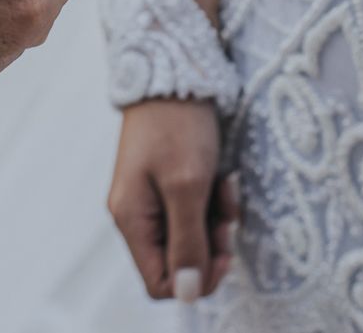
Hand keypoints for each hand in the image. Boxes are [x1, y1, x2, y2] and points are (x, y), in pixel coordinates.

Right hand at [109, 99, 238, 301]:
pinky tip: (224, 178)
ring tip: (228, 189)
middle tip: (230, 220)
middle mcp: (137, 213)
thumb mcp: (188, 186)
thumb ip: (187, 242)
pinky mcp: (168, 180)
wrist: (173, 70)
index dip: (195, 279)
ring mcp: (151, 196)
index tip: (223, 254)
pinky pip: (194, 210)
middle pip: (178, 260)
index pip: (159, 282)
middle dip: (211, 245)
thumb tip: (186, 293)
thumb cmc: (178, 125)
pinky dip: (214, 201)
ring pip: (190, 234)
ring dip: (217, 220)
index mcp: (132, 219)